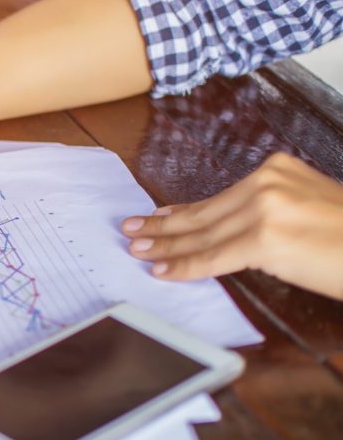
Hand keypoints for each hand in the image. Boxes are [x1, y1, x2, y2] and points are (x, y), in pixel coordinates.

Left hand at [121, 152, 342, 298]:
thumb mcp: (308, 208)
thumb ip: (269, 211)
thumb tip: (231, 230)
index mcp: (277, 170)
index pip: (218, 197)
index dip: (181, 210)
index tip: (155, 216)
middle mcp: (268, 182)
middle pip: (203, 212)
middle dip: (162, 226)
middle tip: (131, 231)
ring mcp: (266, 209)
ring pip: (202, 234)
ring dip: (164, 245)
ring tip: (138, 250)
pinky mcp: (265, 238)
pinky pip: (212, 257)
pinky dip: (184, 265)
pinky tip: (162, 270)